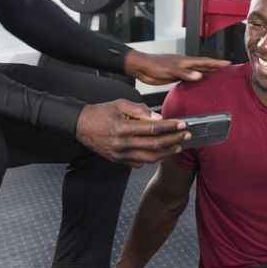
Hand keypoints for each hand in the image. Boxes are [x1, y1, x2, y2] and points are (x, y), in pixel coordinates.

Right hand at [75, 99, 190, 166]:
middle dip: (174, 140)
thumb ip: (140, 110)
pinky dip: (152, 158)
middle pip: (155, 145)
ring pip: (149, 158)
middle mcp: (122, 144)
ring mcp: (120, 155)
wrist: (80, 126)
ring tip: (177, 146)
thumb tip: (158, 118)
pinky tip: (160, 152)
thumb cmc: (100, 112)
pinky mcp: (118, 160)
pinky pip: (139, 163)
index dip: (170, 127)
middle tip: (186, 135)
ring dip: (166, 153)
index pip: (153, 129)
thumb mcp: (120, 104)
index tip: (182, 124)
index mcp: (123, 128)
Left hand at [123, 51, 231, 84]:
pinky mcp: (174, 77)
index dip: (217, 63)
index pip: (205, 61)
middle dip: (215, 67)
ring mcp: (180, 71)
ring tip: (217, 76)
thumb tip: (199, 76)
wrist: (141, 67)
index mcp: (185, 61)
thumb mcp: (170, 69)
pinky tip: (198, 84)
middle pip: (203, 66)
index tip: (228, 63)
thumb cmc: (153, 64)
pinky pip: (189, 78)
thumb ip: (184, 73)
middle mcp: (185, 65)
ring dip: (207, 73)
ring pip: (197, 72)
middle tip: (226, 69)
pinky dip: (196, 80)